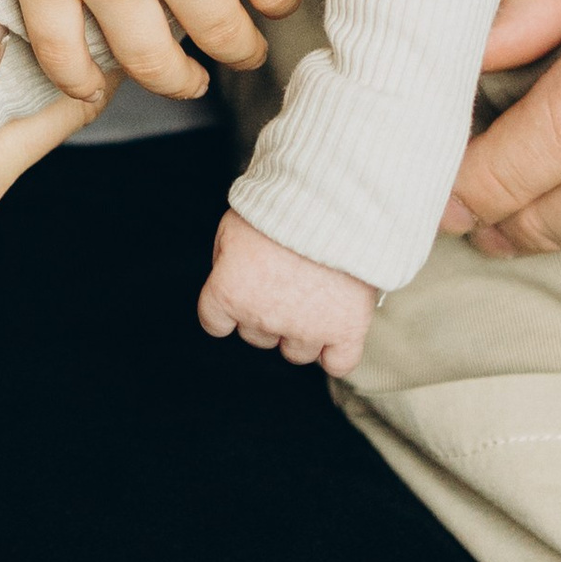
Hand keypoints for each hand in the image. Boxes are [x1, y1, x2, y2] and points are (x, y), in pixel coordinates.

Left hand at [198, 207, 378, 370]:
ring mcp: (306, 327)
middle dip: (267, 312)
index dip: (230, 307)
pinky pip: (339, 363)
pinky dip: (336, 353)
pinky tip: (337, 331)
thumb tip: (230, 277)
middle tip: (285, 280)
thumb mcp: (233, 223)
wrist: (333, 198)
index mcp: (229, 292)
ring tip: (315, 295)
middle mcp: (263, 316)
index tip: (244, 292)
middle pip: (257, 336)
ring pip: (295, 352)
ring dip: (301, 330)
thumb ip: (225, 259)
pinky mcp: (345, 329)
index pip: (215, 322)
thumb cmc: (281, 204)